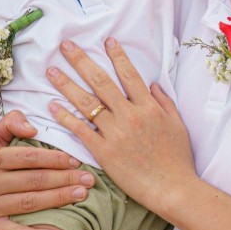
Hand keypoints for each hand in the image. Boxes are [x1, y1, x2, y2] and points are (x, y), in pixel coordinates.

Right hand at [0, 110, 95, 229]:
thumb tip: (33, 129)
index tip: (76, 161)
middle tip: (88, 179)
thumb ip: (12, 123)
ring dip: (58, 200)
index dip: (54, 158)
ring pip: (28, 204)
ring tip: (81, 195)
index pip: (28, 157)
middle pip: (33, 180)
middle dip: (64, 179)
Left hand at [46, 38, 197, 213]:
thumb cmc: (178, 159)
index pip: (129, 74)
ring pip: (86, 103)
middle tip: (66, 45)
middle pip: (101, 81)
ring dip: (66, 84)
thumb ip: (164, 102)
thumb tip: (152, 84)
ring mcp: (115, 133)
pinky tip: (52, 106)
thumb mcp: (177, 124)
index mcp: (148, 107)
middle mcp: (130, 115)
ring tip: (52, 70)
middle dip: (82, 61)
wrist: (173, 189)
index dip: (117, 55)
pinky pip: (81, 130)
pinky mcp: (104, 152)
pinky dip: (65, 117)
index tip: (106, 40)